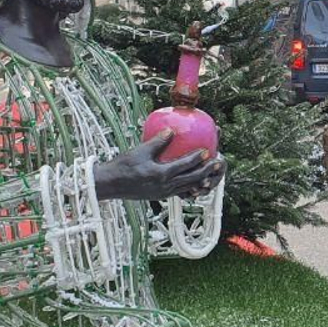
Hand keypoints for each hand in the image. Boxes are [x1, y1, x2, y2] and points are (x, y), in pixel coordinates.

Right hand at [92, 131, 226, 201]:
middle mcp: (164, 186)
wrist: (110, 185)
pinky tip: (193, 182)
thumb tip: (171, 130)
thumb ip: (157, 141)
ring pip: (188, 188)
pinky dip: (189, 187)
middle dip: (207, 172)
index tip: (207, 151)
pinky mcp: (160, 196)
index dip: (197, 158)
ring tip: (211, 174)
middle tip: (218, 163)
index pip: (184, 166)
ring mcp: (163, 193)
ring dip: (201, 181)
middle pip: (192, 179)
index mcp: (161, 175)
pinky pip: (179, 192)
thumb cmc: (122, 167)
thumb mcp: (139, 151)